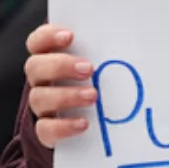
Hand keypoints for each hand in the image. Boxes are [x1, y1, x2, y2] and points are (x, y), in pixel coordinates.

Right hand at [25, 24, 96, 148]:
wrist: (95, 125)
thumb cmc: (102, 80)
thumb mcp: (105, 62)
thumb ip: (108, 49)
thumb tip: (134, 38)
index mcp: (50, 57)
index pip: (37, 42)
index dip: (48, 36)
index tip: (70, 36)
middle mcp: (41, 80)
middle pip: (34, 67)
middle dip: (60, 65)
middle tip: (88, 69)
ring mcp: (43, 106)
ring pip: (38, 98)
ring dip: (66, 95)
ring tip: (93, 96)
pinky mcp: (48, 131)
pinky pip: (45, 129)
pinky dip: (63, 126)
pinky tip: (84, 123)